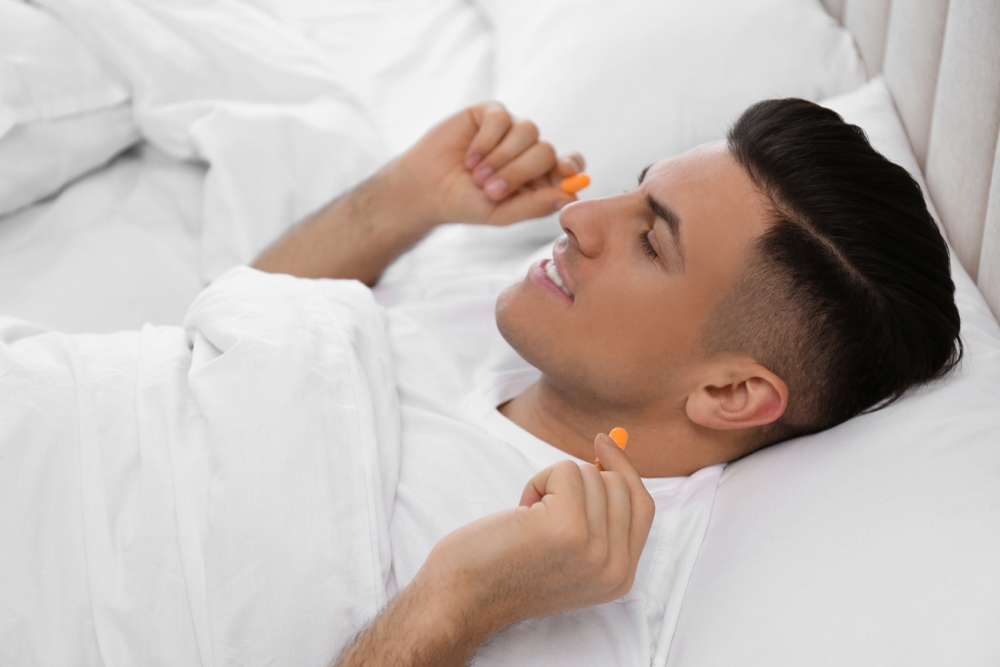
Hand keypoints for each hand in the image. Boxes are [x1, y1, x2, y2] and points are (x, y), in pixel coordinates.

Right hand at [396, 101, 585, 226]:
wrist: (428, 189)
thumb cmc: (467, 204)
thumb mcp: (501, 213)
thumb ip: (536, 206)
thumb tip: (571, 195)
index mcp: (540, 176)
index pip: (570, 165)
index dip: (571, 165)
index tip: (564, 170)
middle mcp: (530, 150)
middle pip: (546, 150)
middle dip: (520, 172)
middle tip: (491, 190)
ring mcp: (511, 129)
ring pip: (528, 131)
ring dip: (502, 157)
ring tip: (477, 176)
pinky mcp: (490, 113)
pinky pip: (501, 118)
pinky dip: (486, 141)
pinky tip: (469, 157)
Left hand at [411, 433, 654, 638]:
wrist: (462, 596)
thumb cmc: (503, 568)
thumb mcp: (568, 555)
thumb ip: (597, 521)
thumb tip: (608, 461)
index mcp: (619, 577)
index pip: (643, 507)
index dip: (626, 471)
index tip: (605, 445)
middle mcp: (615, 567)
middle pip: (621, 485)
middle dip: (579, 482)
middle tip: (541, 506)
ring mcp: (594, 548)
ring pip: (592, 474)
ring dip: (552, 484)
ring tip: (528, 520)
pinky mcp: (568, 526)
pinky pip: (566, 470)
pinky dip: (538, 480)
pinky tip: (520, 513)